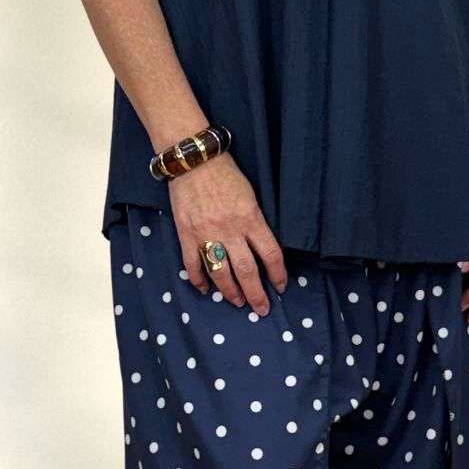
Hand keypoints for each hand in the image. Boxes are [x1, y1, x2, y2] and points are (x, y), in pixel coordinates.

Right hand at [167, 153, 287, 315]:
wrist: (195, 159)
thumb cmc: (226, 173)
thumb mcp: (251, 194)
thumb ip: (255, 221)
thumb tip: (262, 247)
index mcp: (251, 218)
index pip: (271, 254)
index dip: (278, 274)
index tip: (281, 286)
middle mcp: (230, 230)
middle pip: (247, 271)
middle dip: (256, 294)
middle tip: (261, 309)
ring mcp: (206, 234)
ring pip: (221, 273)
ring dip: (230, 292)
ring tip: (237, 302)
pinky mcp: (186, 234)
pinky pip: (192, 265)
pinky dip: (199, 281)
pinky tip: (205, 290)